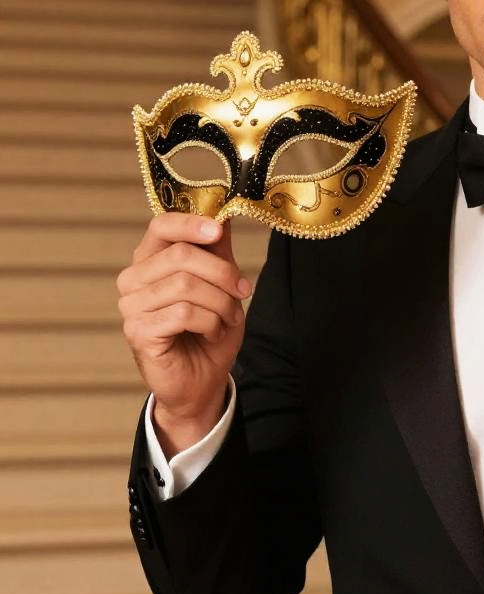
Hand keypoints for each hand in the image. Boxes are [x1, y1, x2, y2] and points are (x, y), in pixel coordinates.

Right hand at [117, 214, 251, 456]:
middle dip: (223, 273)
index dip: (191, 223)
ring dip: (221, 303)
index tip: (219, 231)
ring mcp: (131, 306)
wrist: (202, 379)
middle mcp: (133, 279)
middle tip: (243, 291)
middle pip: (181, 255)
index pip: (161, 225)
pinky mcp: (137, 332)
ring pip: (186, 285)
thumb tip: (223, 214)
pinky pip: (184, 313)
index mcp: (150, 260)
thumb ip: (217, 251)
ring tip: (228, 318)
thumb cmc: (208, 329)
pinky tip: (213, 333)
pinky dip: (210, 323)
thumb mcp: (221, 284)